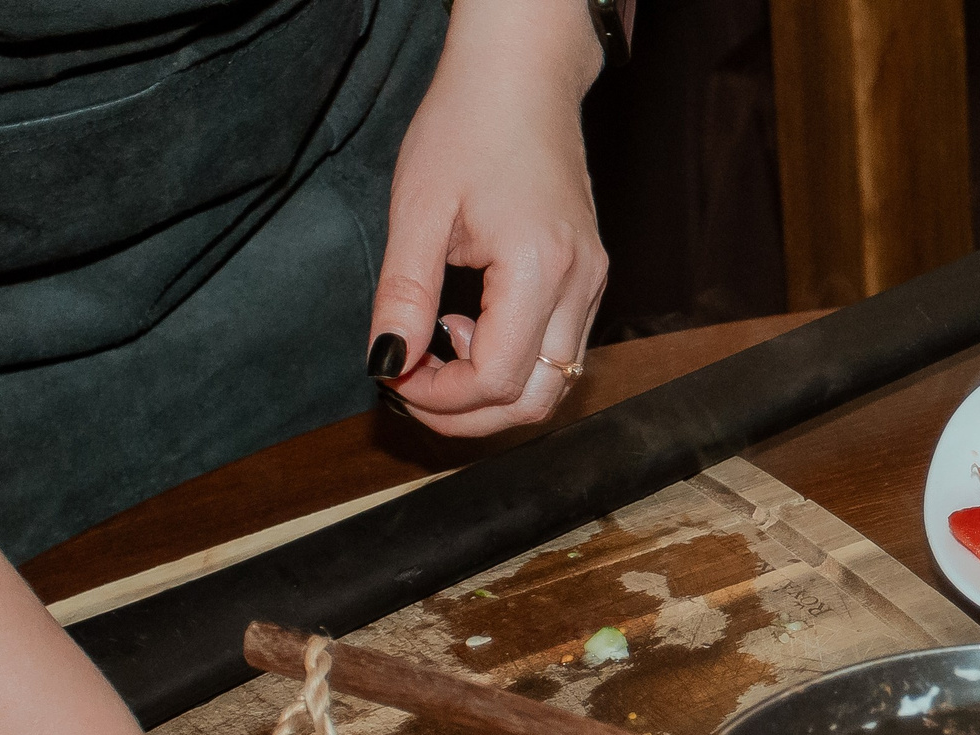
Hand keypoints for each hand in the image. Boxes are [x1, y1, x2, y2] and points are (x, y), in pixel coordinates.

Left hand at [368, 0, 608, 436]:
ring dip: (490, 394)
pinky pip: (558, 353)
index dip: (441, 398)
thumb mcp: (418, 210)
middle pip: (535, 401)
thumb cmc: (469, 124)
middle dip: (469, 416)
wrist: (522, 74)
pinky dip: (511, 365)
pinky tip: (471, 327)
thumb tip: (388, 364)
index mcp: (539, 269)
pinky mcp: (589, 279)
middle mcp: (580, 286)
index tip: (394, 377)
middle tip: (412, 392)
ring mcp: (592, 285)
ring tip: (440, 353)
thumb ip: (402, 297)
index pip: (496, 380)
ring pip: (551, 384)